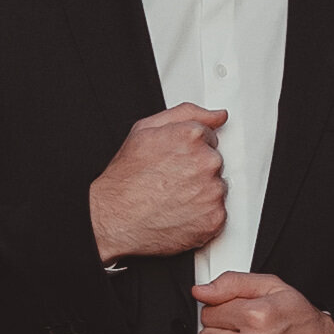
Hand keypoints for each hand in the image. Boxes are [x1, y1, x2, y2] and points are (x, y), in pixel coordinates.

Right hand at [89, 103, 227, 261]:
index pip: (209, 138)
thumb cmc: (126, 178)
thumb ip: (187, 114)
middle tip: (170, 181)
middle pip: (214, 162)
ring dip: (201, 193)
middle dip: (197, 170)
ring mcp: (213, 191)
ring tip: (173, 198)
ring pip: (216, 188)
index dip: (188, 150)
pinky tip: (180, 212)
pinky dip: (202, 215)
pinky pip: (217, 213)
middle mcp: (207, 161)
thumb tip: (217, 116)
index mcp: (192, 136)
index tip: (174, 162)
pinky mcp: (215, 218)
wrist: (116, 219)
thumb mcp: (145, 129)